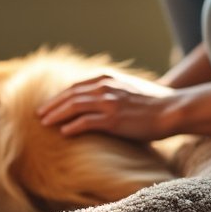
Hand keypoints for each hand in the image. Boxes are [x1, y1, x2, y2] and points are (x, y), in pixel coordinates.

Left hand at [36, 70, 180, 140]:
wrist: (171, 109)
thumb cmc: (152, 103)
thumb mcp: (128, 89)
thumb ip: (111, 91)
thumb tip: (96, 101)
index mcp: (107, 79)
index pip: (75, 87)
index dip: (59, 97)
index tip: (48, 105)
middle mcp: (105, 88)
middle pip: (70, 95)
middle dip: (52, 105)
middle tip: (39, 115)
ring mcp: (108, 103)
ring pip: (74, 107)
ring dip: (56, 115)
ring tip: (45, 123)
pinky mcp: (113, 119)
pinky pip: (86, 122)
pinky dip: (72, 127)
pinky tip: (63, 132)